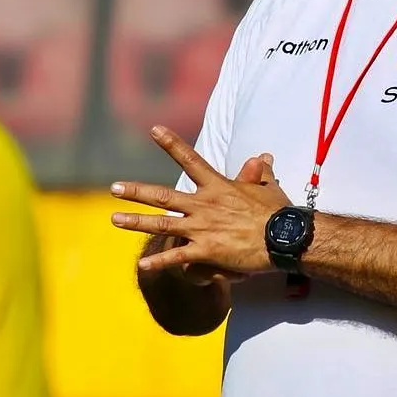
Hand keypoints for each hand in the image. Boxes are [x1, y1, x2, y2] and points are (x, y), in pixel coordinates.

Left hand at [111, 126, 292, 274]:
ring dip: (136, 221)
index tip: (154, 130)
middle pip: (162, 196)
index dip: (171, 144)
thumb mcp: (268, 187)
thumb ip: (260, 173)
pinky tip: (142, 265)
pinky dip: (158, 262)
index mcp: (218, 186)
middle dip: (136, 191)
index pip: (190, 159)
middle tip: (114, 188)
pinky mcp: (205, 251)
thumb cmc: (277, 212)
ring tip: (114, 219)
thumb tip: (262, 158)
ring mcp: (201, 228)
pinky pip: (176, 257)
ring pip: (161, 224)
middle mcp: (203, 205)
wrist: (282, 238)